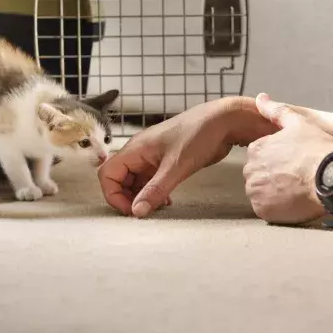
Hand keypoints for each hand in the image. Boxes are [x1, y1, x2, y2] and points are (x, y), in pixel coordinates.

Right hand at [98, 97, 276, 217]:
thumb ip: (155, 190)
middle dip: (127, 198)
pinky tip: (167, 201)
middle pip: (119, 179)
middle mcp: (140, 151)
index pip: (108, 174)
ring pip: (135, 181)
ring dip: (142, 196)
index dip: (113, 195)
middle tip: (144, 211)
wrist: (224, 121)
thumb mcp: (176, 166)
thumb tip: (137, 211)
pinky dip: (154, 192)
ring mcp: (153, 156)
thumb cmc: (199, 135)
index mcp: (136, 148)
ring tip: (157, 207)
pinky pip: (151, 179)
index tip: (131, 210)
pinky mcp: (166, 160)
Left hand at [243, 94, 332, 225]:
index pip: (259, 156)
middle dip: (272, 176)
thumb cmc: (317, 148)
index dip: (277, 160)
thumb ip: (276, 111)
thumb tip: (260, 98)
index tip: (292, 163)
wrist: (331, 177)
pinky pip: (265, 209)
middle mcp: (250, 170)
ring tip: (295, 189)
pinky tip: (293, 201)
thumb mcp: (298, 123)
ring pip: (260, 192)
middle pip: (257, 175)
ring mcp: (255, 191)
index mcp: (256, 149)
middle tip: (295, 177)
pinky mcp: (263, 210)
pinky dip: (276, 207)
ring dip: (273, 192)